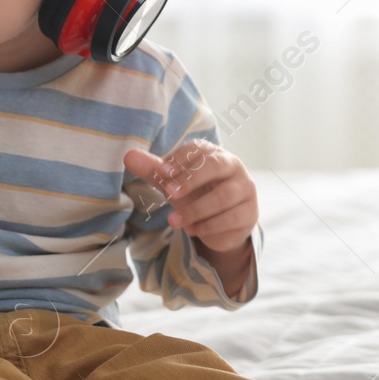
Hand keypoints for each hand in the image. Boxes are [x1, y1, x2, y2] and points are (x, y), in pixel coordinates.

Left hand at [124, 140, 256, 256]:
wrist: (221, 225)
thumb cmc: (196, 195)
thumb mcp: (173, 184)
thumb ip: (154, 170)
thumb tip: (128, 156)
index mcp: (214, 154)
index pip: (199, 149)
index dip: (181, 159)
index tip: (162, 172)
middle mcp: (234, 167)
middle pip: (215, 166)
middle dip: (191, 180)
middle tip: (169, 194)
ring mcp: (245, 189)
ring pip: (223, 196)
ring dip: (196, 210)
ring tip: (173, 221)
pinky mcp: (250, 213)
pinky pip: (232, 218)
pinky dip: (209, 226)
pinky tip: (192, 230)